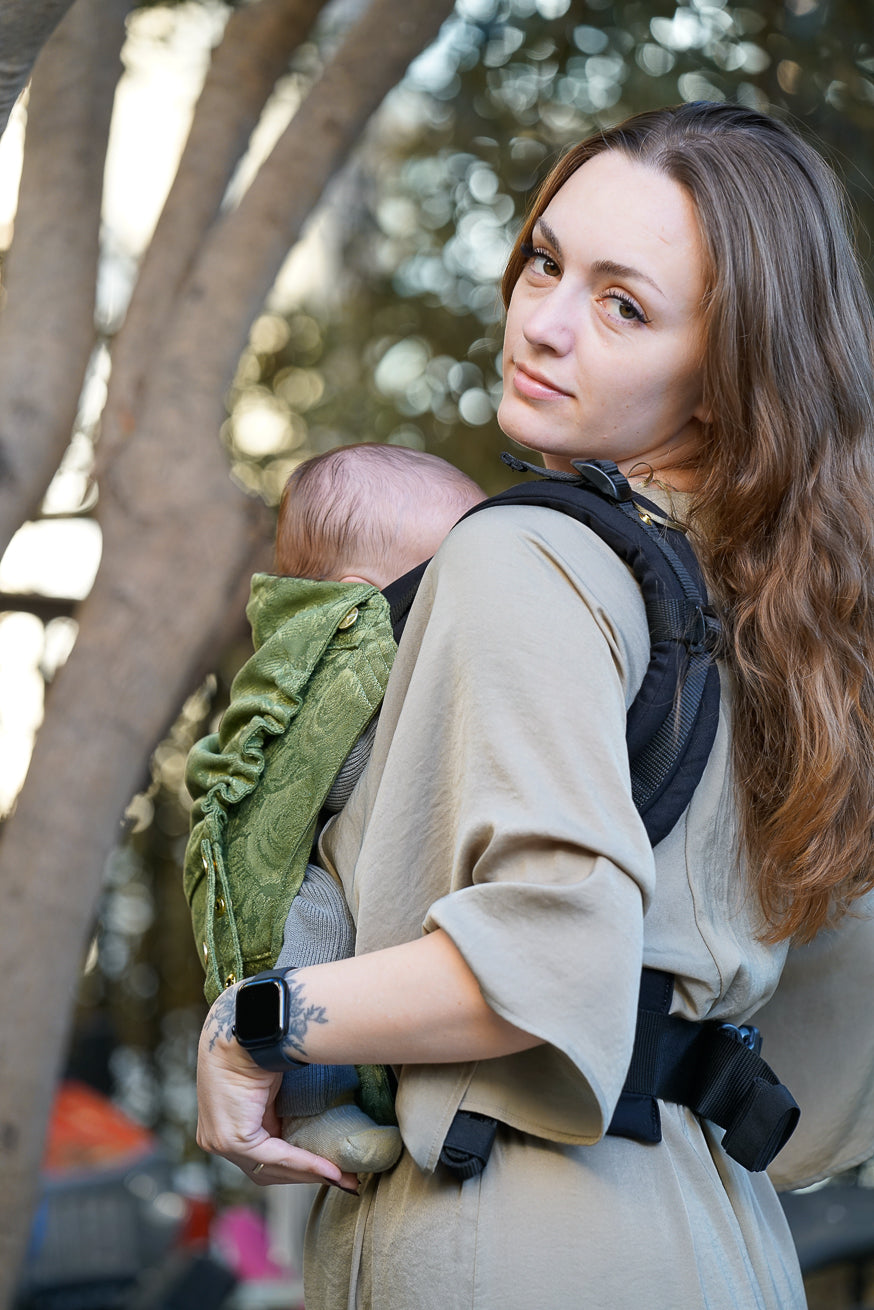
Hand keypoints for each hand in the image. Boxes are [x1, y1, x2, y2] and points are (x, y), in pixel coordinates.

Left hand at [195, 985, 358, 1191]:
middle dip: (308, 1177)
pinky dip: (306, 1162)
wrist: (248, 1025)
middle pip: (267, 1169)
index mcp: (224, 1122)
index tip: (333, 1172)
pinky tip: (331, 1169)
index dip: (299, 1167)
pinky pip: (274, 1157)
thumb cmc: (260, 1045)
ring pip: (272, 1168)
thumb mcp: (272, 1088)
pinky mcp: (232, 1138)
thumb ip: (280, 1111)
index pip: (262, 1157)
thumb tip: (316, 1125)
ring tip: (345, 1177)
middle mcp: (216, 1136)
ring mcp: (219, 1140)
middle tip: (345, 1180)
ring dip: (311, 1173)